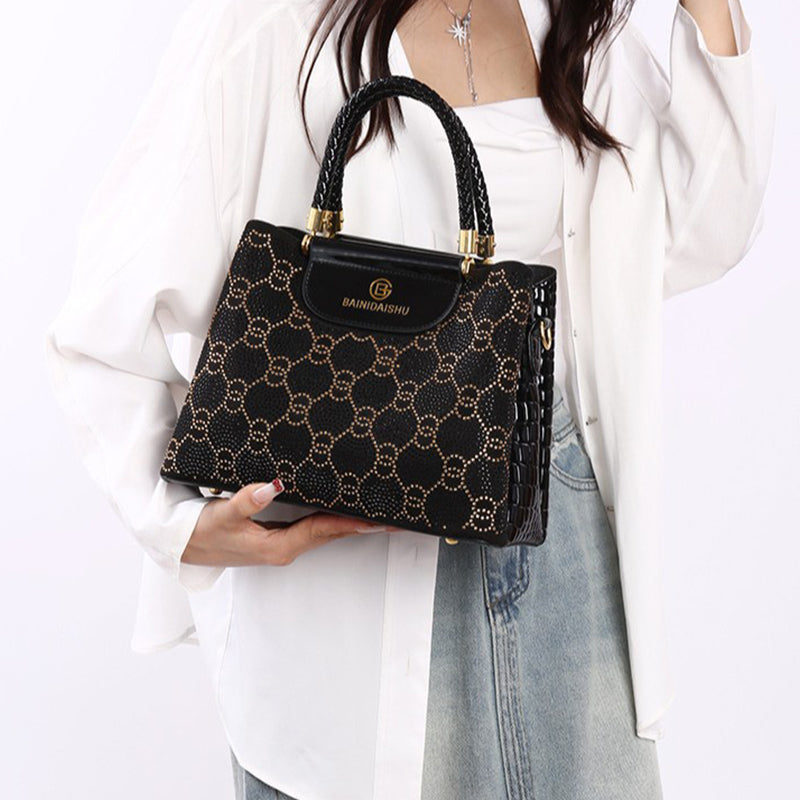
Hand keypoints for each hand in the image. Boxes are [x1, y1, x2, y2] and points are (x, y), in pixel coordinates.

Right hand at [181, 479, 401, 567]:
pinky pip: (314, 527)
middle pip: (332, 534)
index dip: (350, 523)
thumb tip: (271, 486)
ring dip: (352, 523)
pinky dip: (333, 519)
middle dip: (363, 525)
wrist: (182, 547)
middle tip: (394, 519)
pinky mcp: (278, 537)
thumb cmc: (200, 533)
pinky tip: (345, 510)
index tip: (377, 520)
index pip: (321, 530)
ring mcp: (283, 543)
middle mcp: (285, 548)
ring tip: (381, 515)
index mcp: (277, 547)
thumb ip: (246, 501)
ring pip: (325, 531)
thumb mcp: (221, 515)